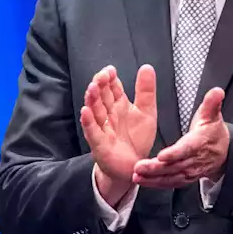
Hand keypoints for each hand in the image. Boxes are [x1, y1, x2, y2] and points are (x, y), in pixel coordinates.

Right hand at [79, 65, 156, 204]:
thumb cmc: (136, 138)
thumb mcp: (147, 112)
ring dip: (92, 99)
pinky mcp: (99, 143)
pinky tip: (85, 112)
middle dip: (100, 85)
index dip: (110, 79)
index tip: (111, 70)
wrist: (134, 166)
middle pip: (101, 96)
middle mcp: (108, 114)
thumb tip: (147, 67)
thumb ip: (146, 91)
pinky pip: (92, 131)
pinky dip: (88, 121)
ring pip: (94, 110)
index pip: (111, 88)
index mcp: (119, 105)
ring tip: (92, 88)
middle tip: (102, 76)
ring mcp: (102, 128)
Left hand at [134, 87, 228, 188]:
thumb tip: (217, 92)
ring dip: (153, 178)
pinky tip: (142, 182)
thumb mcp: (213, 116)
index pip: (187, 149)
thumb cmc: (213, 132)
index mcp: (200, 143)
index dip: (175, 153)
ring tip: (137, 176)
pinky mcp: (184, 177)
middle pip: (175, 165)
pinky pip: (170, 183)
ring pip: (171, 177)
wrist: (224, 153)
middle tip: (139, 167)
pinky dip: (156, 184)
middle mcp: (194, 160)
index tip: (162, 156)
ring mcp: (189, 171)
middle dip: (156, 168)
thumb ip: (212, 104)